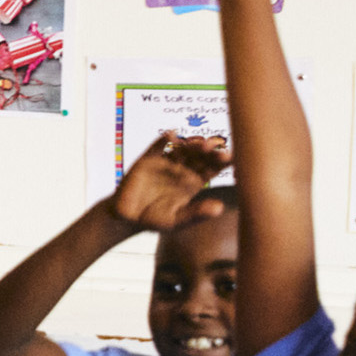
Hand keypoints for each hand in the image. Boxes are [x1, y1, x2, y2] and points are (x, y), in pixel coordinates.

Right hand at [110, 135, 231, 233]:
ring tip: (195, 143)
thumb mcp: (177, 221)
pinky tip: (170, 135)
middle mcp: (183, 169)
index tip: (228, 157)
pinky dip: (162, 140)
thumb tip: (219, 208)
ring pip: (182, 148)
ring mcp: (165, 163)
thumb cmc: (155, 221)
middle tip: (212, 146)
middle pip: (200, 154)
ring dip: (190, 143)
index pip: (212, 167)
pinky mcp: (147, 160)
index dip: (221, 160)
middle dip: (207, 148)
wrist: (127, 219)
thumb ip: (196, 213)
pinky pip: (156, 147)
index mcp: (194, 182)